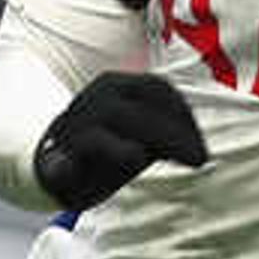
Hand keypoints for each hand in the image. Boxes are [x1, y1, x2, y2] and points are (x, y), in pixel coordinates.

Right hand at [33, 69, 210, 209]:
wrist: (57, 173)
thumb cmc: (108, 150)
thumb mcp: (142, 138)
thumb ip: (166, 135)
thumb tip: (198, 150)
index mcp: (119, 85)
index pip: (160, 88)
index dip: (185, 117)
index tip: (202, 147)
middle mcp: (99, 94)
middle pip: (144, 101)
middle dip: (176, 132)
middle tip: (200, 160)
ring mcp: (80, 118)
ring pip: (119, 115)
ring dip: (153, 136)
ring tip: (181, 159)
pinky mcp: (66, 145)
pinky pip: (89, 143)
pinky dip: (111, 148)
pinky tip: (134, 157)